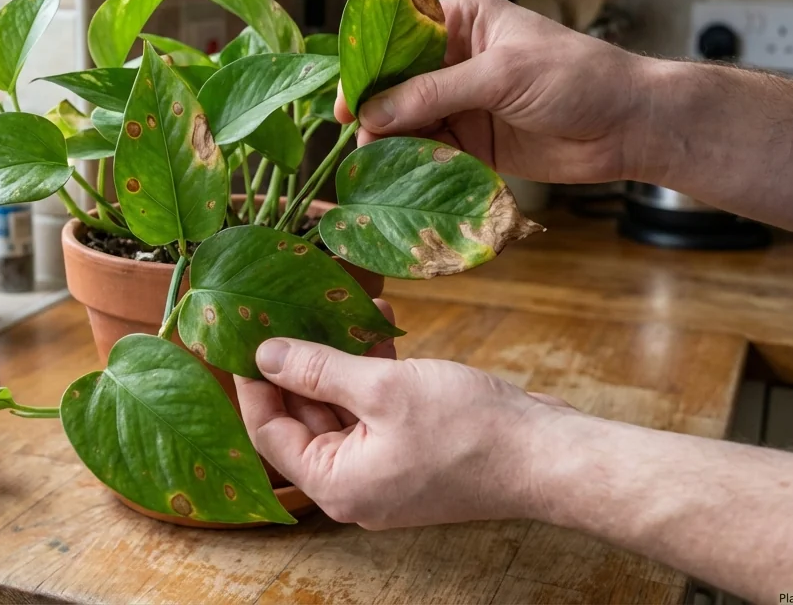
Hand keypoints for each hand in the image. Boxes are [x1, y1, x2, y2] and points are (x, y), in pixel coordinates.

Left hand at [235, 299, 571, 528]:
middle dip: (297, 365)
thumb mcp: (383, 388)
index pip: (270, 433)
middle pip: (304, 421)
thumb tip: (265, 355)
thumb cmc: (470, 429)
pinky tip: (380, 325)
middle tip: (285, 313)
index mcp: (337, 484)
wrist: (548, 455)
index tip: (243, 338)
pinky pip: (376, 411)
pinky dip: (373, 372)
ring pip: (342, 410)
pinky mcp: (413, 453)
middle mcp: (355, 485)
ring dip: (339, 360)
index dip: (253, 384)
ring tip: (340, 307)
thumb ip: (318, 370)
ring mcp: (386, 471)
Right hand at [334, 0, 655, 184]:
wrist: (630, 126)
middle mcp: (456, 60)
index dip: (369, 67)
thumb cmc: (577, 77)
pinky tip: (397, 177)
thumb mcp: (501, 75)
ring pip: (409, 122)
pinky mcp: (474, 142)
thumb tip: (372, 113)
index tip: (344, 100)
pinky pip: (431, 152)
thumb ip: (435, 93)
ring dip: (391, 142)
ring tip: (372, 164)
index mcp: (463, 22)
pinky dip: (413, 164)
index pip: (399, 39)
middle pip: (397, 85)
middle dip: (376, 110)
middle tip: (356, 139)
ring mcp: (463, 103)